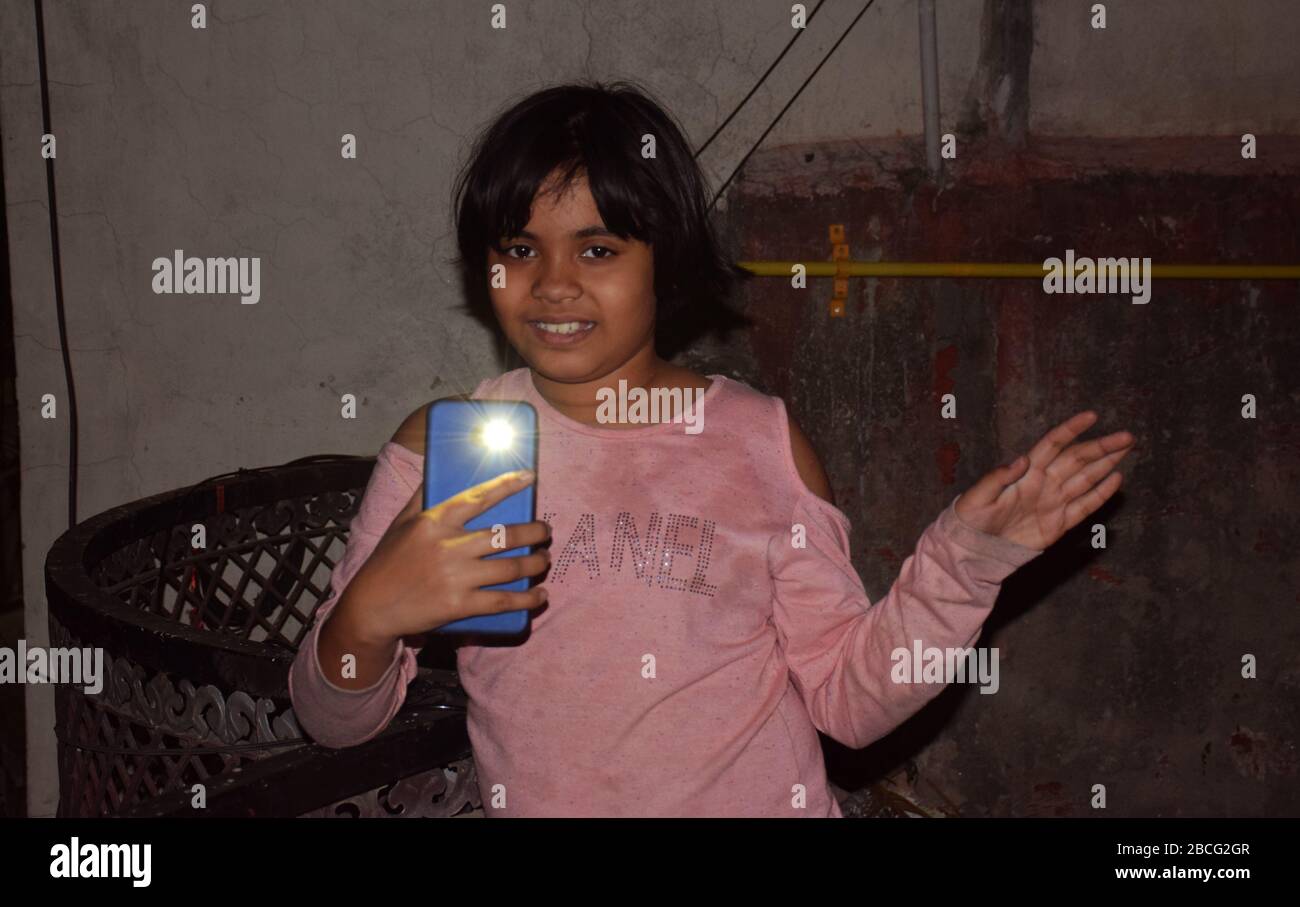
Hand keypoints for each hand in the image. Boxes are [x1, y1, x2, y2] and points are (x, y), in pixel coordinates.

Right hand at [337, 470, 550, 643]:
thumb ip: (422, 495)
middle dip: (535, 532)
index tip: (529, 477)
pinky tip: (539, 595)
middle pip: (506, 535)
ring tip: (544, 559)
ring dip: (536, 563)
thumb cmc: (387, 561)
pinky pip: (503, 601)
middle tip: (545, 531)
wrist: (371, 607)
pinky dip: (527, 599)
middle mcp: (448, 546)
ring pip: (510, 567)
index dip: (507, 485)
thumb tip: (436, 467)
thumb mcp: (401, 522)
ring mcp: (455, 577)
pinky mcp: (459, 605)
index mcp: (435, 521)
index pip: (479, 497)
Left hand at [953, 411, 1133, 550]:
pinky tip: (1116, 479)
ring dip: (1106, 463)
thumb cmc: (971, 519)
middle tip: (1127, 436)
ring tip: (1126, 448)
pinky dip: (1101, 494)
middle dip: (1102, 446)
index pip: (1053, 444)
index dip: (1071, 430)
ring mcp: (1053, 502)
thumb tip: (1022, 459)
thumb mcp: (977, 496)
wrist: (975, 549)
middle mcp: (1044, 483)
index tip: (1091, 416)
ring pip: (1086, 478)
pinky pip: (1084, 507)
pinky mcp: (1058, 524)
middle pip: (1078, 459)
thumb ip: (998, 478)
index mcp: (1026, 472)